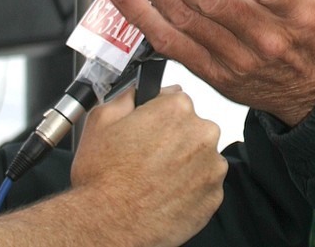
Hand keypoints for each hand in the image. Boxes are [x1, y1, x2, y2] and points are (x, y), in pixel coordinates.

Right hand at [71, 86, 226, 245]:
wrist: (107, 225)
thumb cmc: (102, 178)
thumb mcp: (101, 120)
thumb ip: (127, 96)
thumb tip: (139, 89)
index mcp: (177, 109)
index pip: (175, 100)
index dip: (158, 117)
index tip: (148, 132)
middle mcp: (202, 133)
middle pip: (192, 128)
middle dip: (174, 139)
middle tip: (148, 158)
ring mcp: (212, 166)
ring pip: (201, 156)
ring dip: (185, 164)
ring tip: (156, 179)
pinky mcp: (214, 195)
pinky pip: (205, 185)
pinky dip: (190, 189)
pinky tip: (166, 194)